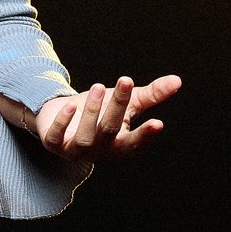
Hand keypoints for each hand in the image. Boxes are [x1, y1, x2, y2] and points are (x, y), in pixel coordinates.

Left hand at [29, 74, 179, 162]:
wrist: (61, 115)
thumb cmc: (99, 111)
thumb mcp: (126, 103)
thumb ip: (151, 95)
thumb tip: (177, 81)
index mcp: (118, 144)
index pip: (134, 143)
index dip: (145, 136)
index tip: (158, 123)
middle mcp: (98, 151)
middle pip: (110, 131)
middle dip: (118, 107)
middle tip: (126, 81)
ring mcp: (75, 150)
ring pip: (86, 137)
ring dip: (92, 113)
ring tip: (99, 87)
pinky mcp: (53, 143)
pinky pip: (56, 137)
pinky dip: (63, 123)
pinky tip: (69, 104)